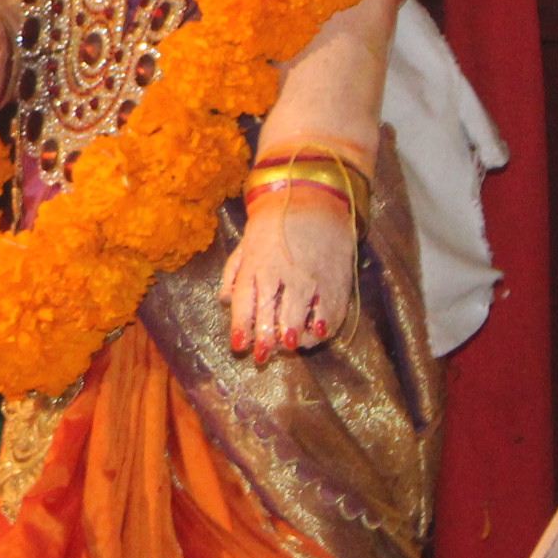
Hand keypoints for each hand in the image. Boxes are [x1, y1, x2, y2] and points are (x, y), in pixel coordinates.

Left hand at [223, 174, 361, 361]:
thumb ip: (233, 274)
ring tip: (287, 347)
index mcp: (256, 265)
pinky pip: (328, 309)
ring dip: (292, 334)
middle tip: (261, 357)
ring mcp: (308, 277)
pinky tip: (317, 334)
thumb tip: (223, 301)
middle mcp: (280, 273)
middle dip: (265, 337)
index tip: (238, 346)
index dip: (241, 326)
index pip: (244, 301)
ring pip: (298, 313)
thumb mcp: (246, 244)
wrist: (313, 201)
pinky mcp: (333, 279)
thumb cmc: (274, 225)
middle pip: (270, 311)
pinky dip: (323, 325)